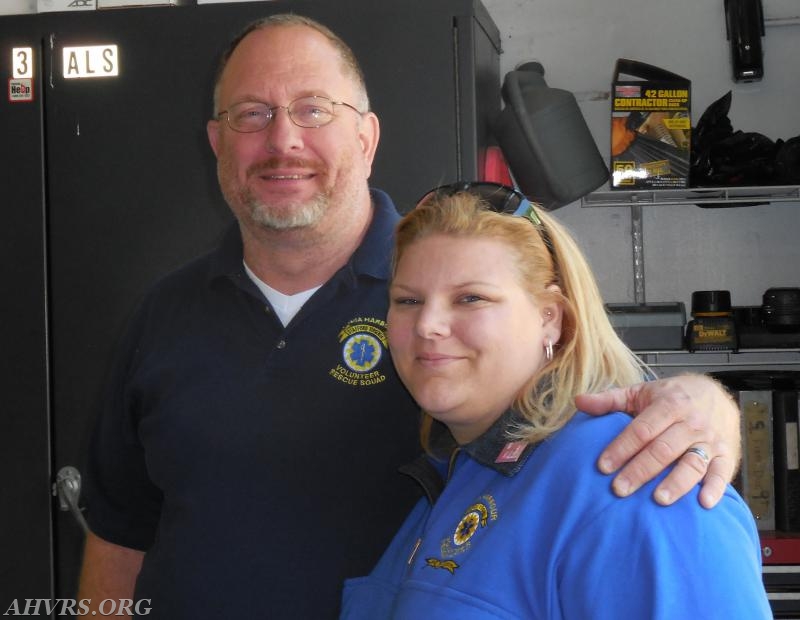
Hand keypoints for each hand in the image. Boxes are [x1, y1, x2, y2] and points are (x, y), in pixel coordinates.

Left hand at [576, 374, 740, 508]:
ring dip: (676, 483)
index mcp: (668, 404)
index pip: (641, 430)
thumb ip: (610, 399)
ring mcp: (710, 440)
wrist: (716, 393)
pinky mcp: (727, 456)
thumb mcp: (640, 392)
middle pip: (663, 449)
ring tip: (658, 499)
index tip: (603, 466)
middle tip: (619, 489)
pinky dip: (715, 488)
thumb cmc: (671, 397)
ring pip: (692, 463)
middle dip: (640, 470)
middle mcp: (691, 422)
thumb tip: (578, 401)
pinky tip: (703, 503)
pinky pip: (722, 473)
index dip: (621, 448)